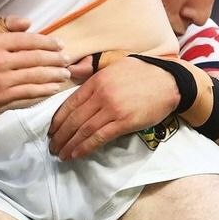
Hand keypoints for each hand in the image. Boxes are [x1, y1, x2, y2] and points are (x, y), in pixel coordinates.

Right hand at [0, 15, 70, 111]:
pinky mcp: (2, 98)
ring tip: (65, 73)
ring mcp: (1, 81)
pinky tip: (53, 87)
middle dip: (56, 59)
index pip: (29, 40)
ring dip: (54, 75)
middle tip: (67, 60)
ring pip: (35, 77)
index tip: (60, 45)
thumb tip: (29, 23)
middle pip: (36, 59)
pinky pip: (29, 93)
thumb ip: (7, 25)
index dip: (48, 42)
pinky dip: (44, 90)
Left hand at [48, 51, 179, 159]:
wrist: (168, 81)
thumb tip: (73, 72)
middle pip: (74, 118)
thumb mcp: (112, 66)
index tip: (51, 131)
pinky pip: (100, 137)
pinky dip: (86, 147)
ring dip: (70, 144)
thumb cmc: (140, 73)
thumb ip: (92, 73)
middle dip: (60, 135)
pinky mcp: (125, 122)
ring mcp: (112, 109)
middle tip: (52, 147)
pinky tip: (77, 154)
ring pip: (84, 130)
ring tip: (61, 154)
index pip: (70, 103)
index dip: (58, 119)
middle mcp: (101, 95)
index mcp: (95, 81)